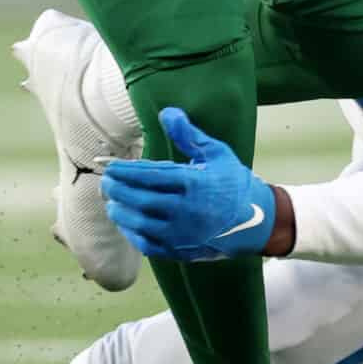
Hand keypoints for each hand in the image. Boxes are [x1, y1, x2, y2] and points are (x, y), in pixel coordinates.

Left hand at [100, 107, 276, 262]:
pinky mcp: (180, 250)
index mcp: (194, 184)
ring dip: (120, 211)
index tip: (109, 165)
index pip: (149, 176)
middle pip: (140, 200)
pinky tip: (125, 222)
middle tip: (106, 180)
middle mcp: (186, 211)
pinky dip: (132, 233)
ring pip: (140, 223)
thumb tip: (167, 113)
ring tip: (111, 200)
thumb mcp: (216, 153)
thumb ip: (188, 135)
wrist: (256, 222)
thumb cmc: (234, 184)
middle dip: (118, 189)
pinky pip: (148, 244)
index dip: (125, 171)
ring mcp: (182, 234)